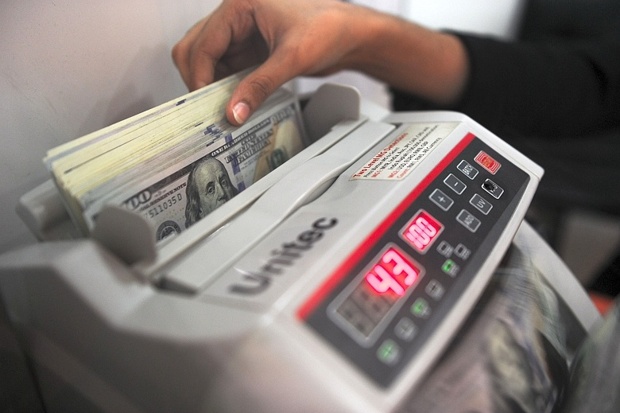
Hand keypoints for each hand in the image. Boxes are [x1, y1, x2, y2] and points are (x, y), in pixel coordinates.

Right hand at [172, 0, 367, 124]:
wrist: (351, 35)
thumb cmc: (328, 29)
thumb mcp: (291, 59)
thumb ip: (260, 86)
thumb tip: (235, 111)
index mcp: (239, 5)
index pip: (202, 44)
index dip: (200, 76)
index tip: (205, 104)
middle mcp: (235, 17)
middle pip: (195, 49)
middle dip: (199, 78)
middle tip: (208, 107)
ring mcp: (241, 34)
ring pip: (208, 61)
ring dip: (212, 85)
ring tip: (223, 108)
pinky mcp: (251, 50)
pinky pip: (226, 69)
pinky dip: (227, 87)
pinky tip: (236, 102)